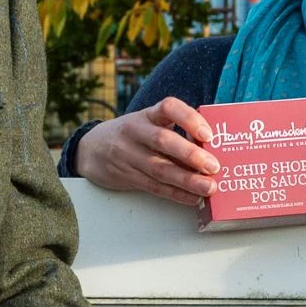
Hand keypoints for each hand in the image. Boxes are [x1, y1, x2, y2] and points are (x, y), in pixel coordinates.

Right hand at [74, 98, 219, 206]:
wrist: (92, 150)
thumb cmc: (133, 135)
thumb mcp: (148, 122)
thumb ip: (175, 131)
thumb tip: (213, 149)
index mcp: (147, 114)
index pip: (168, 108)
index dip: (189, 119)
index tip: (208, 133)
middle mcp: (135, 132)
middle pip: (162, 141)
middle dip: (190, 154)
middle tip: (214, 165)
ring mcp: (128, 155)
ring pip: (158, 168)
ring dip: (186, 180)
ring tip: (209, 187)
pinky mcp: (127, 176)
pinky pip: (154, 187)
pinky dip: (175, 194)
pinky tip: (193, 198)